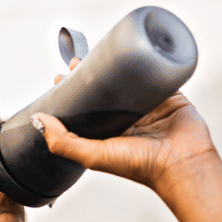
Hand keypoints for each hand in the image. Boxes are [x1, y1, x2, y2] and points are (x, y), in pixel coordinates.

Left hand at [34, 58, 219, 194]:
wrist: (182, 163)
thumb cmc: (142, 166)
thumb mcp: (94, 156)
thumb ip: (64, 142)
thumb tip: (39, 120)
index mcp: (109, 137)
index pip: (86, 112)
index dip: (72, 96)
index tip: (60, 80)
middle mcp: (127, 123)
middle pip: (104, 95)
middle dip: (90, 79)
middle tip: (76, 64)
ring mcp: (147, 108)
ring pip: (127, 83)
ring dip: (113, 69)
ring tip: (97, 54)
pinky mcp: (167, 96)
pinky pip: (153, 76)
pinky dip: (144, 66)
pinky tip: (131, 55)